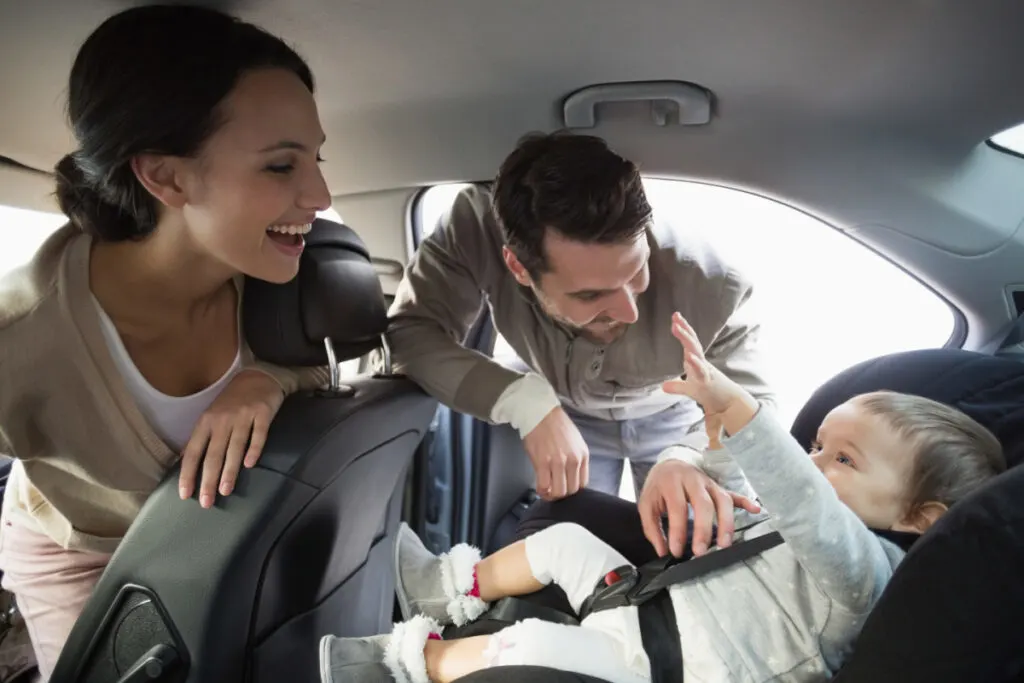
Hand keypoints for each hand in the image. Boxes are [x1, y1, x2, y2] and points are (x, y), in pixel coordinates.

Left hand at [178, 369, 284, 507]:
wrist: (258, 378)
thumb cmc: (232, 402)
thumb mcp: (211, 417)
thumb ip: (202, 439)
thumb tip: (185, 462)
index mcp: (206, 422)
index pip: (194, 452)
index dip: (188, 474)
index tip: (185, 494)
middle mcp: (222, 420)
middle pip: (213, 454)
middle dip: (208, 479)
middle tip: (206, 502)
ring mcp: (242, 416)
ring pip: (234, 447)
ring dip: (229, 470)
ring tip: (225, 490)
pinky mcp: (262, 413)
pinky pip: (258, 434)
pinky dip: (254, 449)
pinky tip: (250, 465)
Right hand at [522, 407, 589, 499]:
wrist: (540, 413)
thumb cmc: (555, 424)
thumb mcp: (575, 441)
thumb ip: (575, 458)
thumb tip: (570, 475)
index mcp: (583, 455)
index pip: (582, 483)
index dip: (572, 488)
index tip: (564, 486)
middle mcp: (573, 460)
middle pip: (571, 490)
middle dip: (562, 493)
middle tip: (553, 489)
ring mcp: (558, 463)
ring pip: (558, 491)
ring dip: (551, 494)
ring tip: (546, 490)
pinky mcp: (543, 463)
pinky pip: (544, 486)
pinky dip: (541, 491)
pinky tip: (539, 487)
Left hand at [639, 458, 760, 557]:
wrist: (669, 464)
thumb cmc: (659, 486)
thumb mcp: (647, 504)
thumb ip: (652, 528)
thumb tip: (662, 551)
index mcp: (672, 482)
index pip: (677, 507)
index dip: (678, 531)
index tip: (676, 550)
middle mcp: (693, 480)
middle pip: (703, 503)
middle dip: (704, 529)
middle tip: (701, 551)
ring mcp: (709, 483)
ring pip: (722, 500)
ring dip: (726, 522)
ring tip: (725, 543)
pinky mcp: (718, 487)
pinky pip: (734, 493)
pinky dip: (746, 502)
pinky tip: (756, 510)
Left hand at [661, 312, 744, 415]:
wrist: (726, 402)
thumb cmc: (708, 392)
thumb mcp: (689, 389)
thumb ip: (676, 386)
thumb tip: (663, 386)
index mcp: (696, 360)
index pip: (689, 341)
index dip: (683, 328)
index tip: (675, 316)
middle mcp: (701, 362)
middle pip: (693, 342)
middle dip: (684, 329)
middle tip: (676, 316)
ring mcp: (704, 370)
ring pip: (696, 352)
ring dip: (687, 339)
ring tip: (677, 328)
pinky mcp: (707, 380)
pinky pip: (700, 370)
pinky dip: (695, 362)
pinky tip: (689, 356)